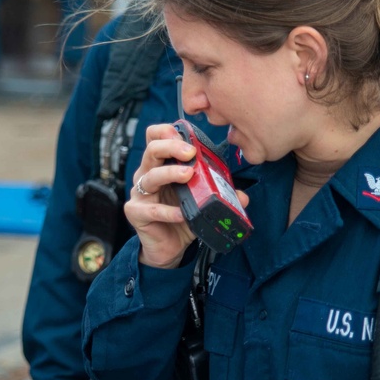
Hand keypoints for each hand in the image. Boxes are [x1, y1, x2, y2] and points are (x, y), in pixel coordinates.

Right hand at [128, 124, 248, 268]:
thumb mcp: (201, 201)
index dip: (166, 132)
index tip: (186, 137)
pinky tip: (182, 214)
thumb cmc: (180, 218)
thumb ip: (219, 195)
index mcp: (159, 165)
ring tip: (189, 174)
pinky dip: (168, 211)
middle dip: (171, 146)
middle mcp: (146, 175)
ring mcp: (140, 194)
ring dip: (170, 173)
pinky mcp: (137, 213)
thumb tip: (242, 197)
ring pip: (150, 177)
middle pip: (151, 150)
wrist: (168, 248)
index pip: (154, 138)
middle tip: (191, 152)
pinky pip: (152, 210)